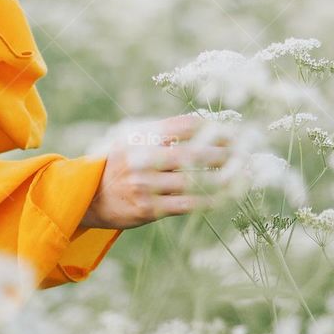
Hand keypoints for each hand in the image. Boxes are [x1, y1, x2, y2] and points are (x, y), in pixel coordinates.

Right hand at [80, 113, 235, 229]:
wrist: (91, 196)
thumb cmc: (121, 164)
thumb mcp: (133, 140)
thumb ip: (163, 133)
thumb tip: (204, 125)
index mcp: (140, 137)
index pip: (182, 126)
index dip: (210, 127)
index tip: (231, 131)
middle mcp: (141, 159)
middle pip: (191, 153)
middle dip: (221, 153)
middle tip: (243, 153)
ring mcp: (144, 184)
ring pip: (191, 181)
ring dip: (220, 178)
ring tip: (240, 175)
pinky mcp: (147, 208)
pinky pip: (184, 204)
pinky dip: (206, 200)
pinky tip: (222, 197)